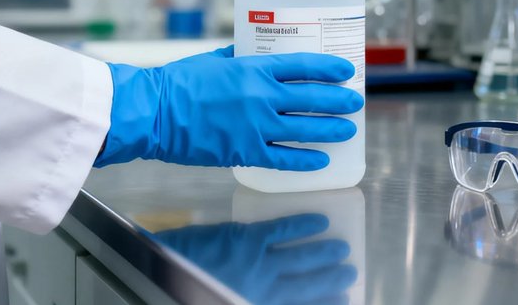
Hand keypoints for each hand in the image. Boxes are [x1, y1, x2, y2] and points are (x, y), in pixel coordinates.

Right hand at [95, 47, 362, 169]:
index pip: (303, 65)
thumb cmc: (178, 83)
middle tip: (355, 101)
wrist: (154, 113)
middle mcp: (261, 96)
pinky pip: (284, 157)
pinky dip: (306, 160)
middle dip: (338, 99)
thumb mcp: (213, 59)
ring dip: (331, 128)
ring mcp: (256, 125)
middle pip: (312, 97)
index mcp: (253, 69)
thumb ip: (239, 56)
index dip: (328, 68)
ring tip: (348, 129)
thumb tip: (256, 51)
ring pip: (306, 128)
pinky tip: (321, 160)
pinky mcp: (246, 151)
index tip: (346, 70)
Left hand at [154, 214, 356, 304]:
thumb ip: (250, 295)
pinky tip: (319, 220)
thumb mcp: (225, 297)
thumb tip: (271, 290)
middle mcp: (265, 290)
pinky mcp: (247, 239)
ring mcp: (258, 264)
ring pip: (302, 258)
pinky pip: (282, 230)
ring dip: (325, 254)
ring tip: (344, 249)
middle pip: (308, 285)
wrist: (165, 273)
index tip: (346, 300)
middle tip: (351, 272)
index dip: (325, 303)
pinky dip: (302, 224)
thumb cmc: (189, 290)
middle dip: (332, 280)